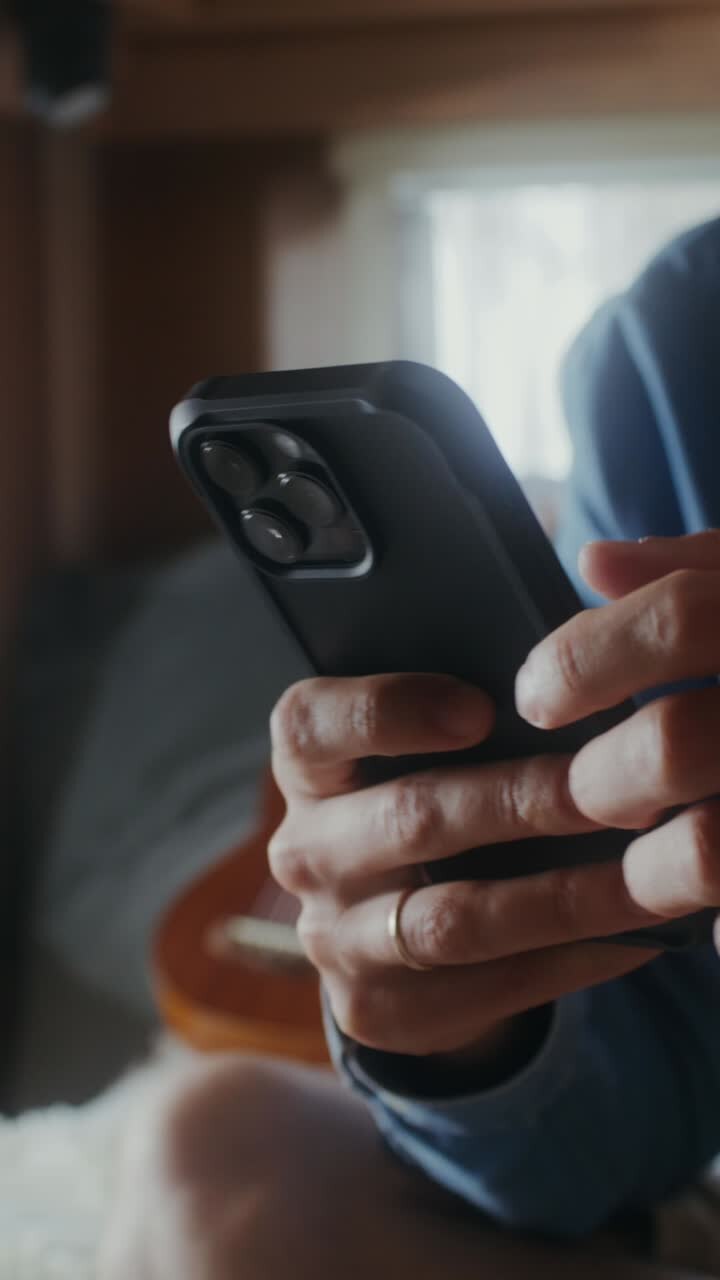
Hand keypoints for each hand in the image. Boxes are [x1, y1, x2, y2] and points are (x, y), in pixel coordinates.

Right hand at [268, 669, 659, 1060]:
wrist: (388, 929)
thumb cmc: (425, 799)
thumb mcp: (414, 754)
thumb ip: (464, 726)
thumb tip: (567, 712)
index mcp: (306, 768)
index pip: (310, 726)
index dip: (391, 711)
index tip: (482, 710)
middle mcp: (304, 851)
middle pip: (408, 820)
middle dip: (519, 802)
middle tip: (607, 788)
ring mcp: (334, 938)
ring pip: (454, 919)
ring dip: (560, 897)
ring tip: (643, 876)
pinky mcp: (376, 1009)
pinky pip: (487, 985)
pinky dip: (570, 959)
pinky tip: (633, 933)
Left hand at [516, 530, 719, 944]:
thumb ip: (705, 565)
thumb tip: (598, 562)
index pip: (681, 617)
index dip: (588, 657)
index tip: (537, 696)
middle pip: (678, 741)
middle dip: (602, 778)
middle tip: (584, 791)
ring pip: (712, 848)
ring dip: (651, 867)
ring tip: (640, 857)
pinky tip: (716, 921)